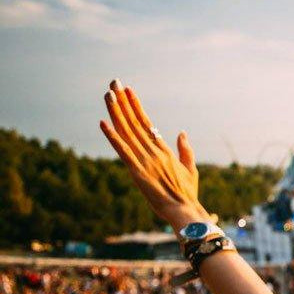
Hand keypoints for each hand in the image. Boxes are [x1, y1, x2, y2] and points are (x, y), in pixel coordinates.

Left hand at [99, 80, 208, 229]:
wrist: (184, 210)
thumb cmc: (187, 193)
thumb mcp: (190, 169)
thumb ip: (185, 150)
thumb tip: (181, 132)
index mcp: (164, 150)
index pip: (146, 123)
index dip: (136, 106)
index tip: (128, 90)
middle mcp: (153, 151)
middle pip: (134, 122)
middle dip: (123, 101)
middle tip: (113, 83)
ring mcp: (145, 160)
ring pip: (127, 132)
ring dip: (116, 112)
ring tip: (108, 94)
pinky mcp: (137, 172)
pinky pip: (122, 151)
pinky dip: (112, 137)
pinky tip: (103, 123)